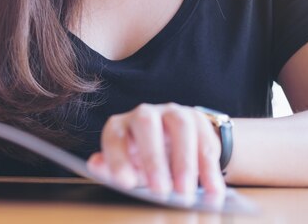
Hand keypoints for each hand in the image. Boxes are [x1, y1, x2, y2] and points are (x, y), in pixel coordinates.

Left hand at [86, 103, 225, 195]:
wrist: (177, 146)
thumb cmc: (143, 159)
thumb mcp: (127, 166)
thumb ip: (111, 167)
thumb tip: (94, 164)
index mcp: (121, 125)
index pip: (114, 135)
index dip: (117, 157)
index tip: (124, 183)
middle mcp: (144, 114)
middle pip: (146, 124)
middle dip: (153, 158)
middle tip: (160, 190)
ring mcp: (172, 113)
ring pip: (180, 127)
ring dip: (184, 161)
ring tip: (185, 193)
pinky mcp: (198, 120)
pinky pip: (205, 140)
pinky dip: (210, 169)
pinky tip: (213, 191)